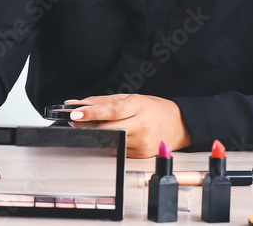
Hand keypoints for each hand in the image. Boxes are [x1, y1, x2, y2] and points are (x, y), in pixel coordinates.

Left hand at [65, 94, 192, 157]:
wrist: (178, 125)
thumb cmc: (153, 109)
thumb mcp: (131, 98)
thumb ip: (104, 101)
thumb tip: (80, 104)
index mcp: (140, 106)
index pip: (112, 111)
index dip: (92, 113)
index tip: (76, 113)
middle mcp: (142, 125)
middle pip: (108, 128)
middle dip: (88, 126)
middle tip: (75, 121)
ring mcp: (142, 142)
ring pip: (111, 140)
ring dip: (97, 134)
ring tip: (91, 126)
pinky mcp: (140, 155)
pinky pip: (117, 149)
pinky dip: (109, 142)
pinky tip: (110, 135)